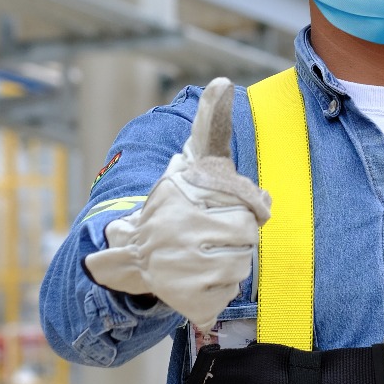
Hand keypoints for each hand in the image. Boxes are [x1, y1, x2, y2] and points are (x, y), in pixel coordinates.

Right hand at [84, 78, 270, 329]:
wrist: (134, 255)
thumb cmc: (178, 203)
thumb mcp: (193, 162)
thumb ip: (211, 126)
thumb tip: (225, 81)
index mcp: (183, 195)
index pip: (248, 206)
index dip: (249, 205)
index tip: (236, 205)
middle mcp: (177, 231)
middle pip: (247, 236)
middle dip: (237, 232)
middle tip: (212, 231)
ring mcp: (180, 269)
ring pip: (241, 265)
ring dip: (231, 260)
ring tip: (205, 252)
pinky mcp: (187, 301)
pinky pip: (229, 294)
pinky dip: (220, 288)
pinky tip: (199, 276)